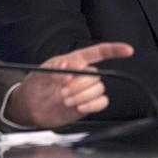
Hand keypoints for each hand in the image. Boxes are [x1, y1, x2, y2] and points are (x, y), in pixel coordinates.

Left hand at [5, 41, 134, 127]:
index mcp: (74, 61)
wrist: (30, 107)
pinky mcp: (86, 105)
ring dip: (83, 96)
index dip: (113, 50)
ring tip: (66, 100)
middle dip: (80, 85)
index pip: (98, 52)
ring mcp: (85, 90)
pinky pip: (101, 103)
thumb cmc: (36, 84)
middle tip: (63, 91)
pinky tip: (80, 107)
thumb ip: (56, 68)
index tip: (127, 50)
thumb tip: (70, 70)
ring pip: (99, 89)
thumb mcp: (41, 71)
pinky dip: (92, 105)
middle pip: (96, 76)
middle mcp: (83, 75)